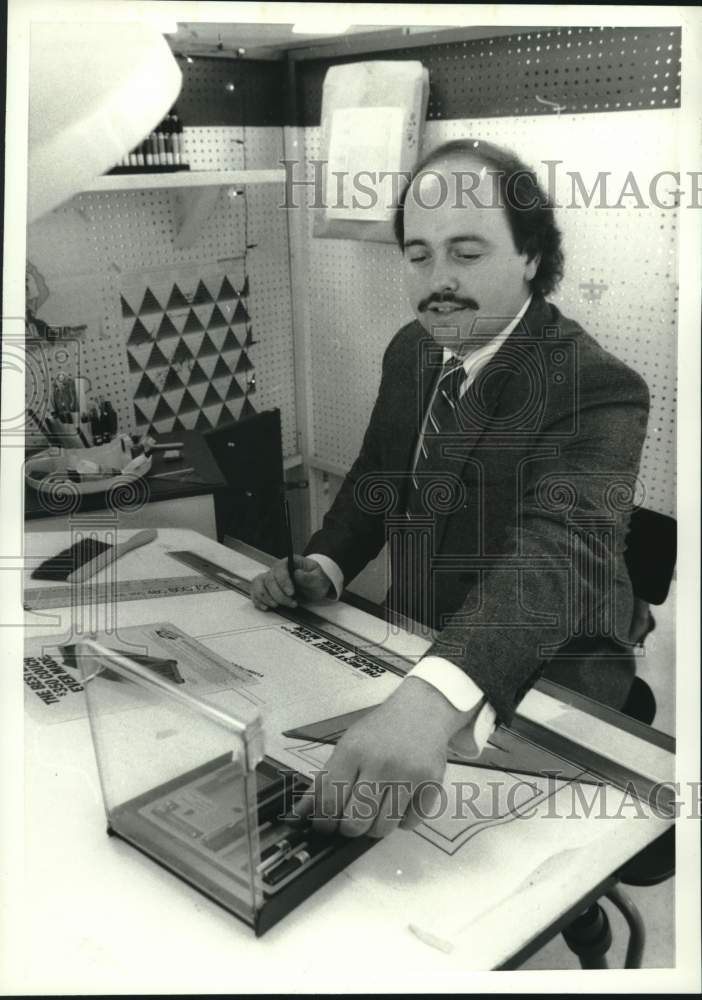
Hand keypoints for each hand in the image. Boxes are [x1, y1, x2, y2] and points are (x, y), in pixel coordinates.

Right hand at [250, 555, 331, 610]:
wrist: (315, 588)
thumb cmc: (316, 580)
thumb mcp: (318, 578)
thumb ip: (309, 577)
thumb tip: (297, 574)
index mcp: (289, 563)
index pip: (280, 568)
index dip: (283, 581)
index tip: (291, 593)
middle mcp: (277, 570)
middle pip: (269, 579)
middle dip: (279, 594)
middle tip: (291, 603)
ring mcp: (270, 579)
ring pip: (259, 585)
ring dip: (267, 598)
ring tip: (277, 605)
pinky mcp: (266, 589)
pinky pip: (255, 592)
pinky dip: (258, 600)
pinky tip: (266, 606)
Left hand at [293, 678, 470, 837]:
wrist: (421, 709)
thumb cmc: (380, 731)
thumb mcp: (347, 746)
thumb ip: (324, 780)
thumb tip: (300, 814)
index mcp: (353, 751)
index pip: (330, 801)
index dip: (323, 822)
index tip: (324, 826)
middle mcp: (380, 763)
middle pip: (355, 821)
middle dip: (349, 828)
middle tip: (350, 820)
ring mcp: (407, 774)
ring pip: (383, 827)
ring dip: (375, 827)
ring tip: (375, 811)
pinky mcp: (431, 783)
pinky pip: (410, 823)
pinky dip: (402, 821)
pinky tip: (399, 805)